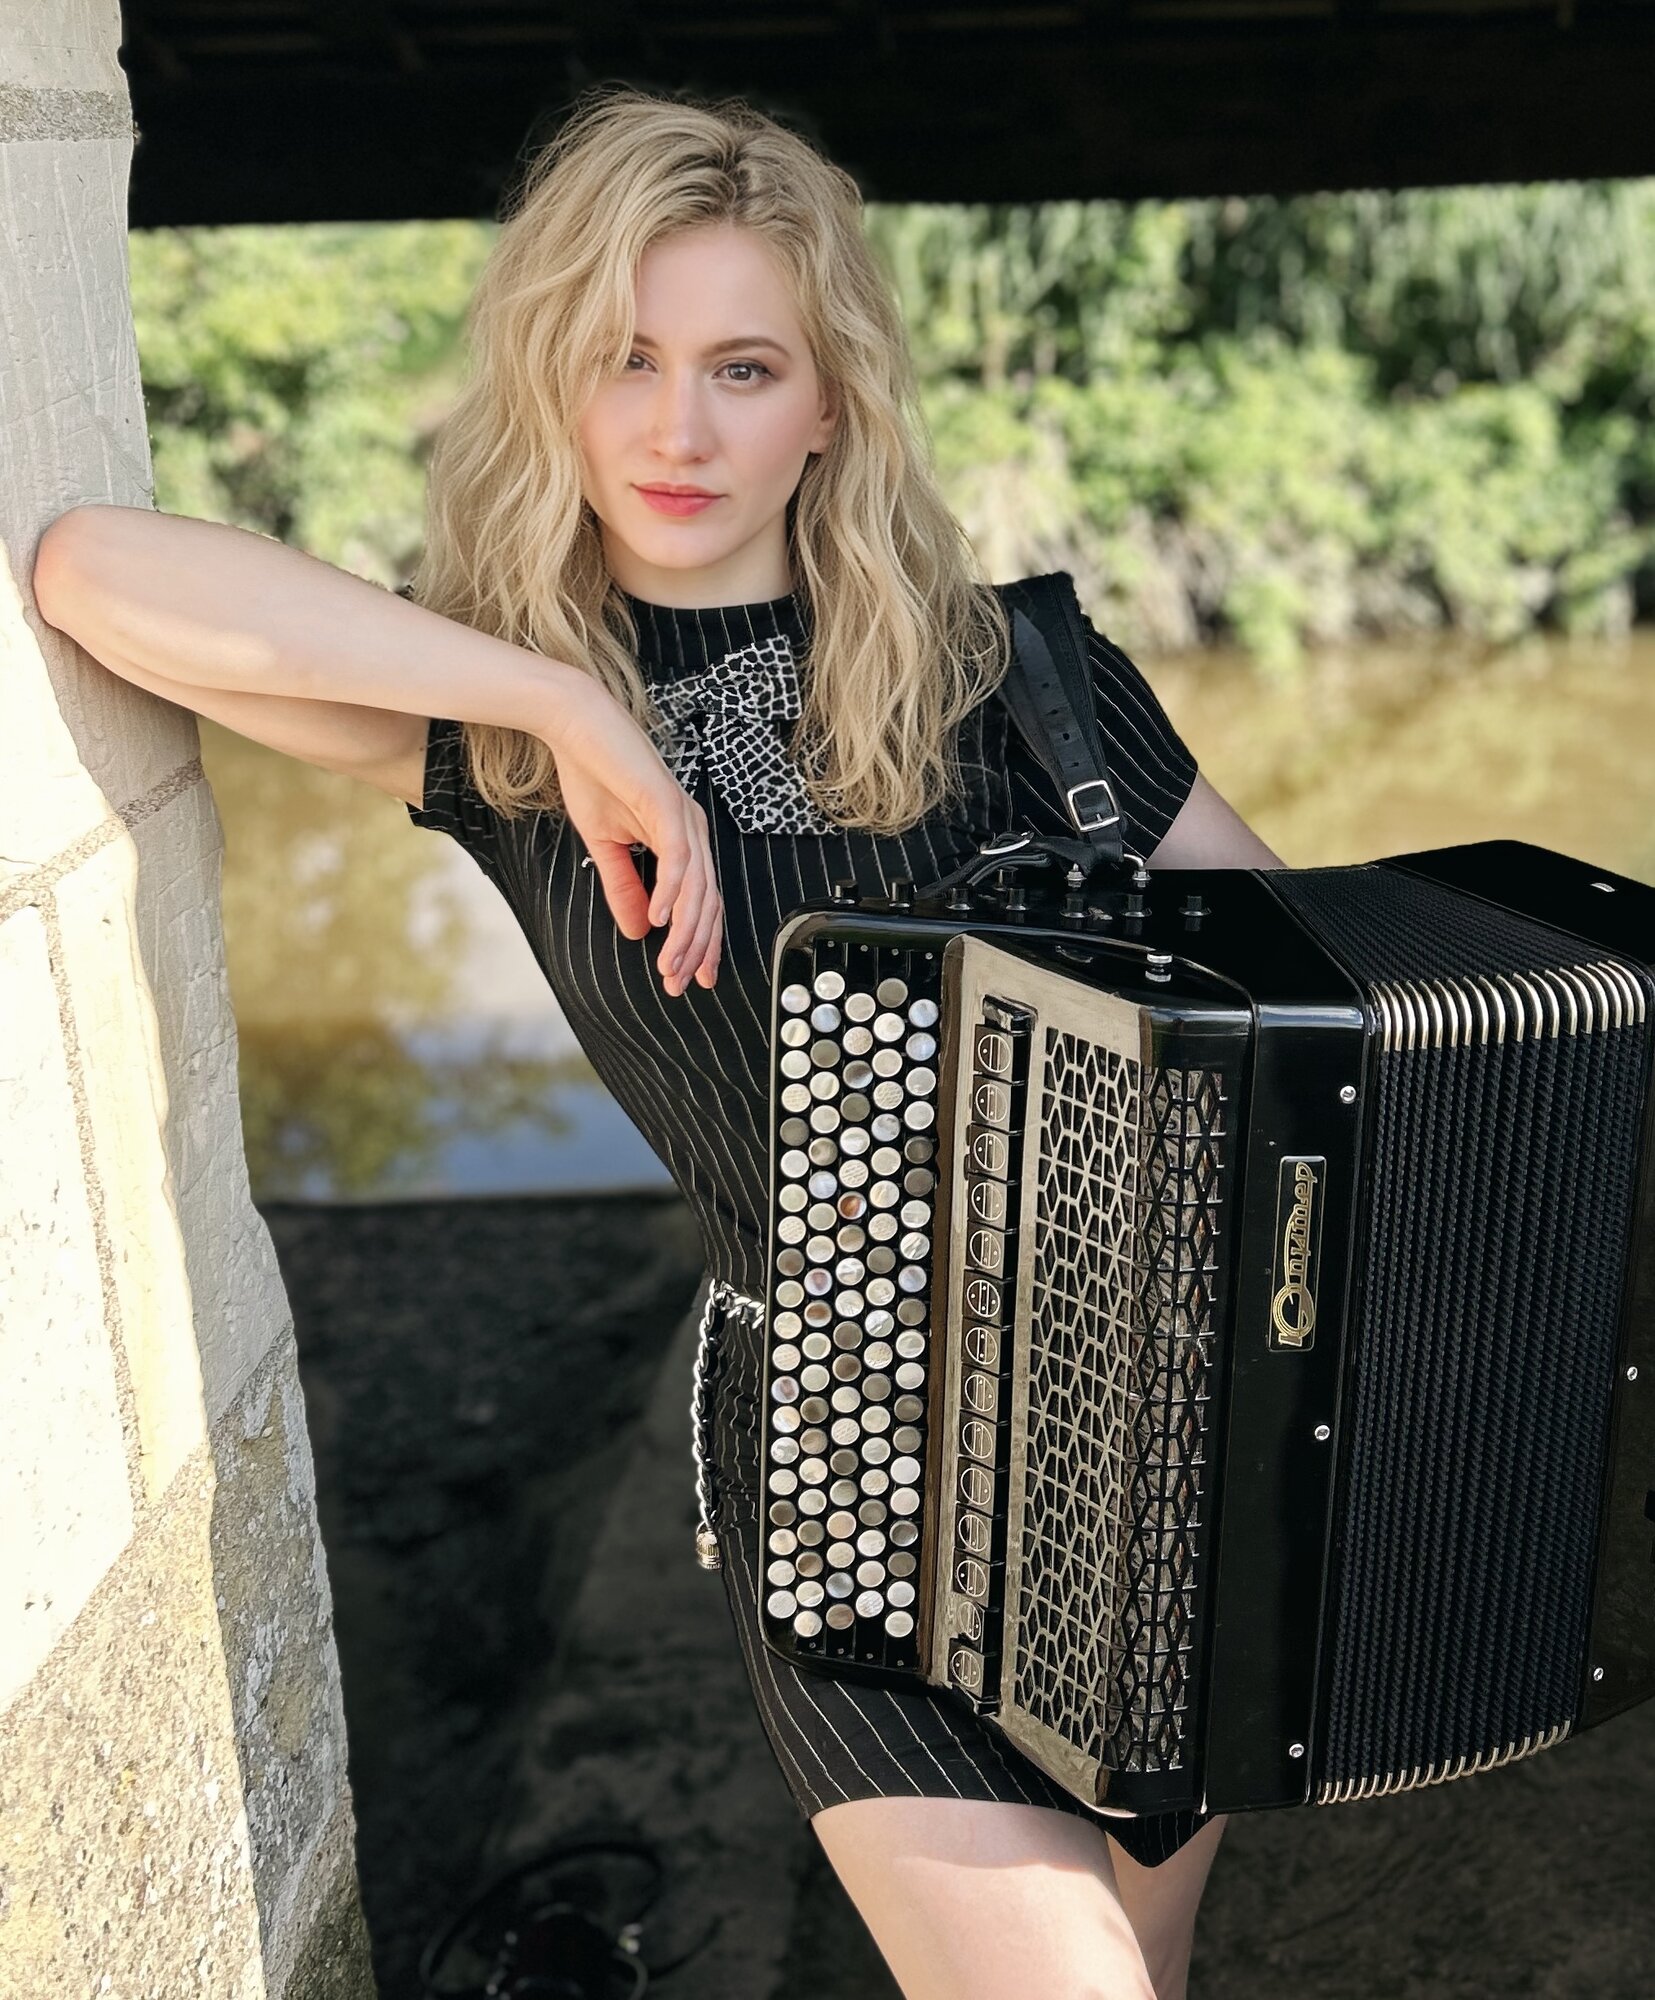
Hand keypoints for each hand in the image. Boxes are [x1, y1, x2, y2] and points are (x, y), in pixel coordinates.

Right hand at [538, 666, 721, 994]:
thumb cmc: (593, 775)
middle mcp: (692, 830)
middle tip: (681, 985)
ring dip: (685, 933)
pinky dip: (671, 893)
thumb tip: (640, 931)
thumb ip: (625, 888)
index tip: (693, 979)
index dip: (701, 943)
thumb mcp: (606, 846)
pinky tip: (661, 921)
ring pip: (697, 888)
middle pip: (707, 903)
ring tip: (671, 965)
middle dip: (696, 950)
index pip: (702, 902)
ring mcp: (684, 816)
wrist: (576, 726)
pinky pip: (677, 858)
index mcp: (684, 839)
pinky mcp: (667, 803)